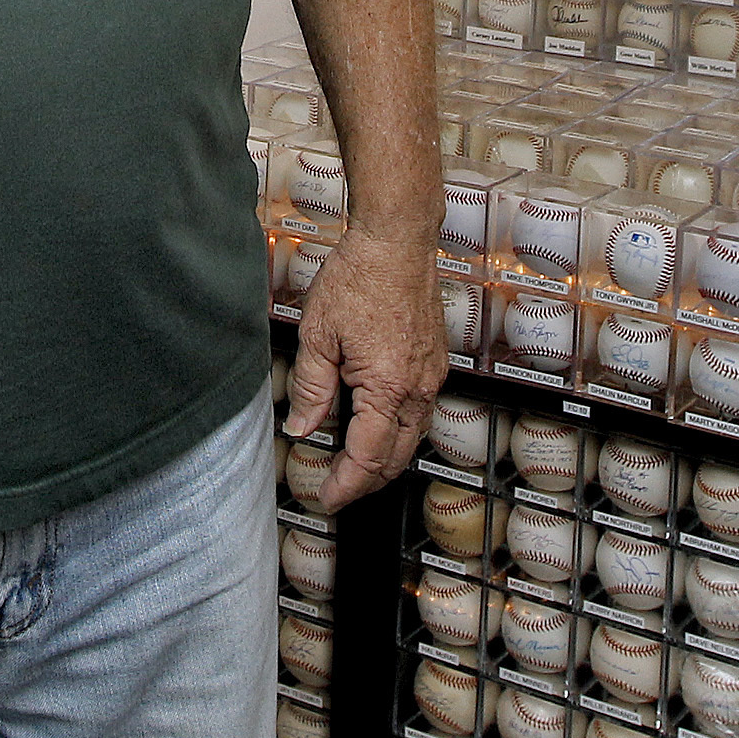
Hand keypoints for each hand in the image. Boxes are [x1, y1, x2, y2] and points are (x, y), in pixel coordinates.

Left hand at [284, 225, 446, 511]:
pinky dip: (400, 430)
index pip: (368, 456)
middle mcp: (418, 388)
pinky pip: (421, 410)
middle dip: (368, 481)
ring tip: (357, 466)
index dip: (346, 484)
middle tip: (340, 490)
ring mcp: (432, 375)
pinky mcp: (436, 360)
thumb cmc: (360, 277)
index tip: (327, 497)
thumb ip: (311, 387)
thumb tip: (302, 426)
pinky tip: (380, 424)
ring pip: (413, 437)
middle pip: (397, 457)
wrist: (396, 240)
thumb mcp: (319, 335)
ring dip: (387, 458)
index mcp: (388, 388)